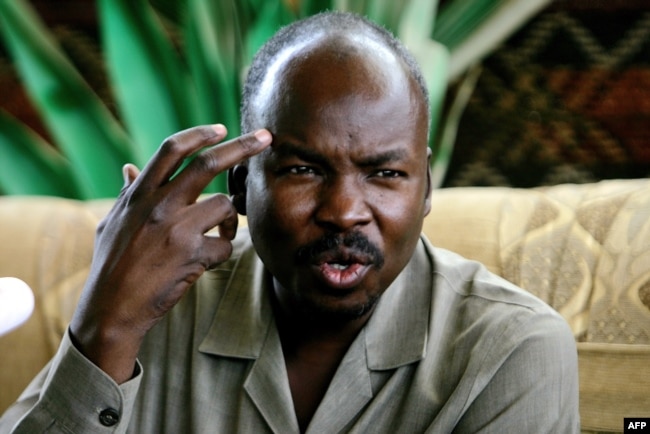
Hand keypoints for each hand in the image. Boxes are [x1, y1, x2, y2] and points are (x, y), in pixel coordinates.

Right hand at [69, 125, 271, 382]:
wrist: (111, 308)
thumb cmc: (111, 264)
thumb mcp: (112, 222)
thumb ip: (126, 193)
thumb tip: (128, 167)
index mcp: (140, 194)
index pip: (171, 149)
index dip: (198, 134)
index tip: (221, 128)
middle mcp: (159, 205)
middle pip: (209, 164)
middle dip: (243, 147)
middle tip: (266, 137)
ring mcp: (177, 230)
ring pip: (226, 205)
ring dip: (232, 218)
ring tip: (222, 231)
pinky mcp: (192, 256)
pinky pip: (226, 244)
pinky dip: (224, 250)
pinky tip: (210, 259)